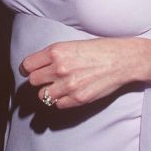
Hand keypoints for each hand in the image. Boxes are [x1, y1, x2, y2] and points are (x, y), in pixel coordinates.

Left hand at [21, 37, 150, 109]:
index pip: (27, 66)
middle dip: (38, 81)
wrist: (124, 59)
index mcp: (56, 51)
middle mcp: (59, 68)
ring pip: (43, 96)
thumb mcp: (72, 45)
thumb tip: (37, 67)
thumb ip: (53, 56)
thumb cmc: (100, 49)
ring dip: (48, 93)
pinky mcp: (78, 98)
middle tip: (46, 79)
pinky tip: (70, 93)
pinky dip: (61, 101)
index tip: (29, 72)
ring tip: (58, 87)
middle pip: (33, 82)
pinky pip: (58, 105)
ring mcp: (69, 85)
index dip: (27, 70)